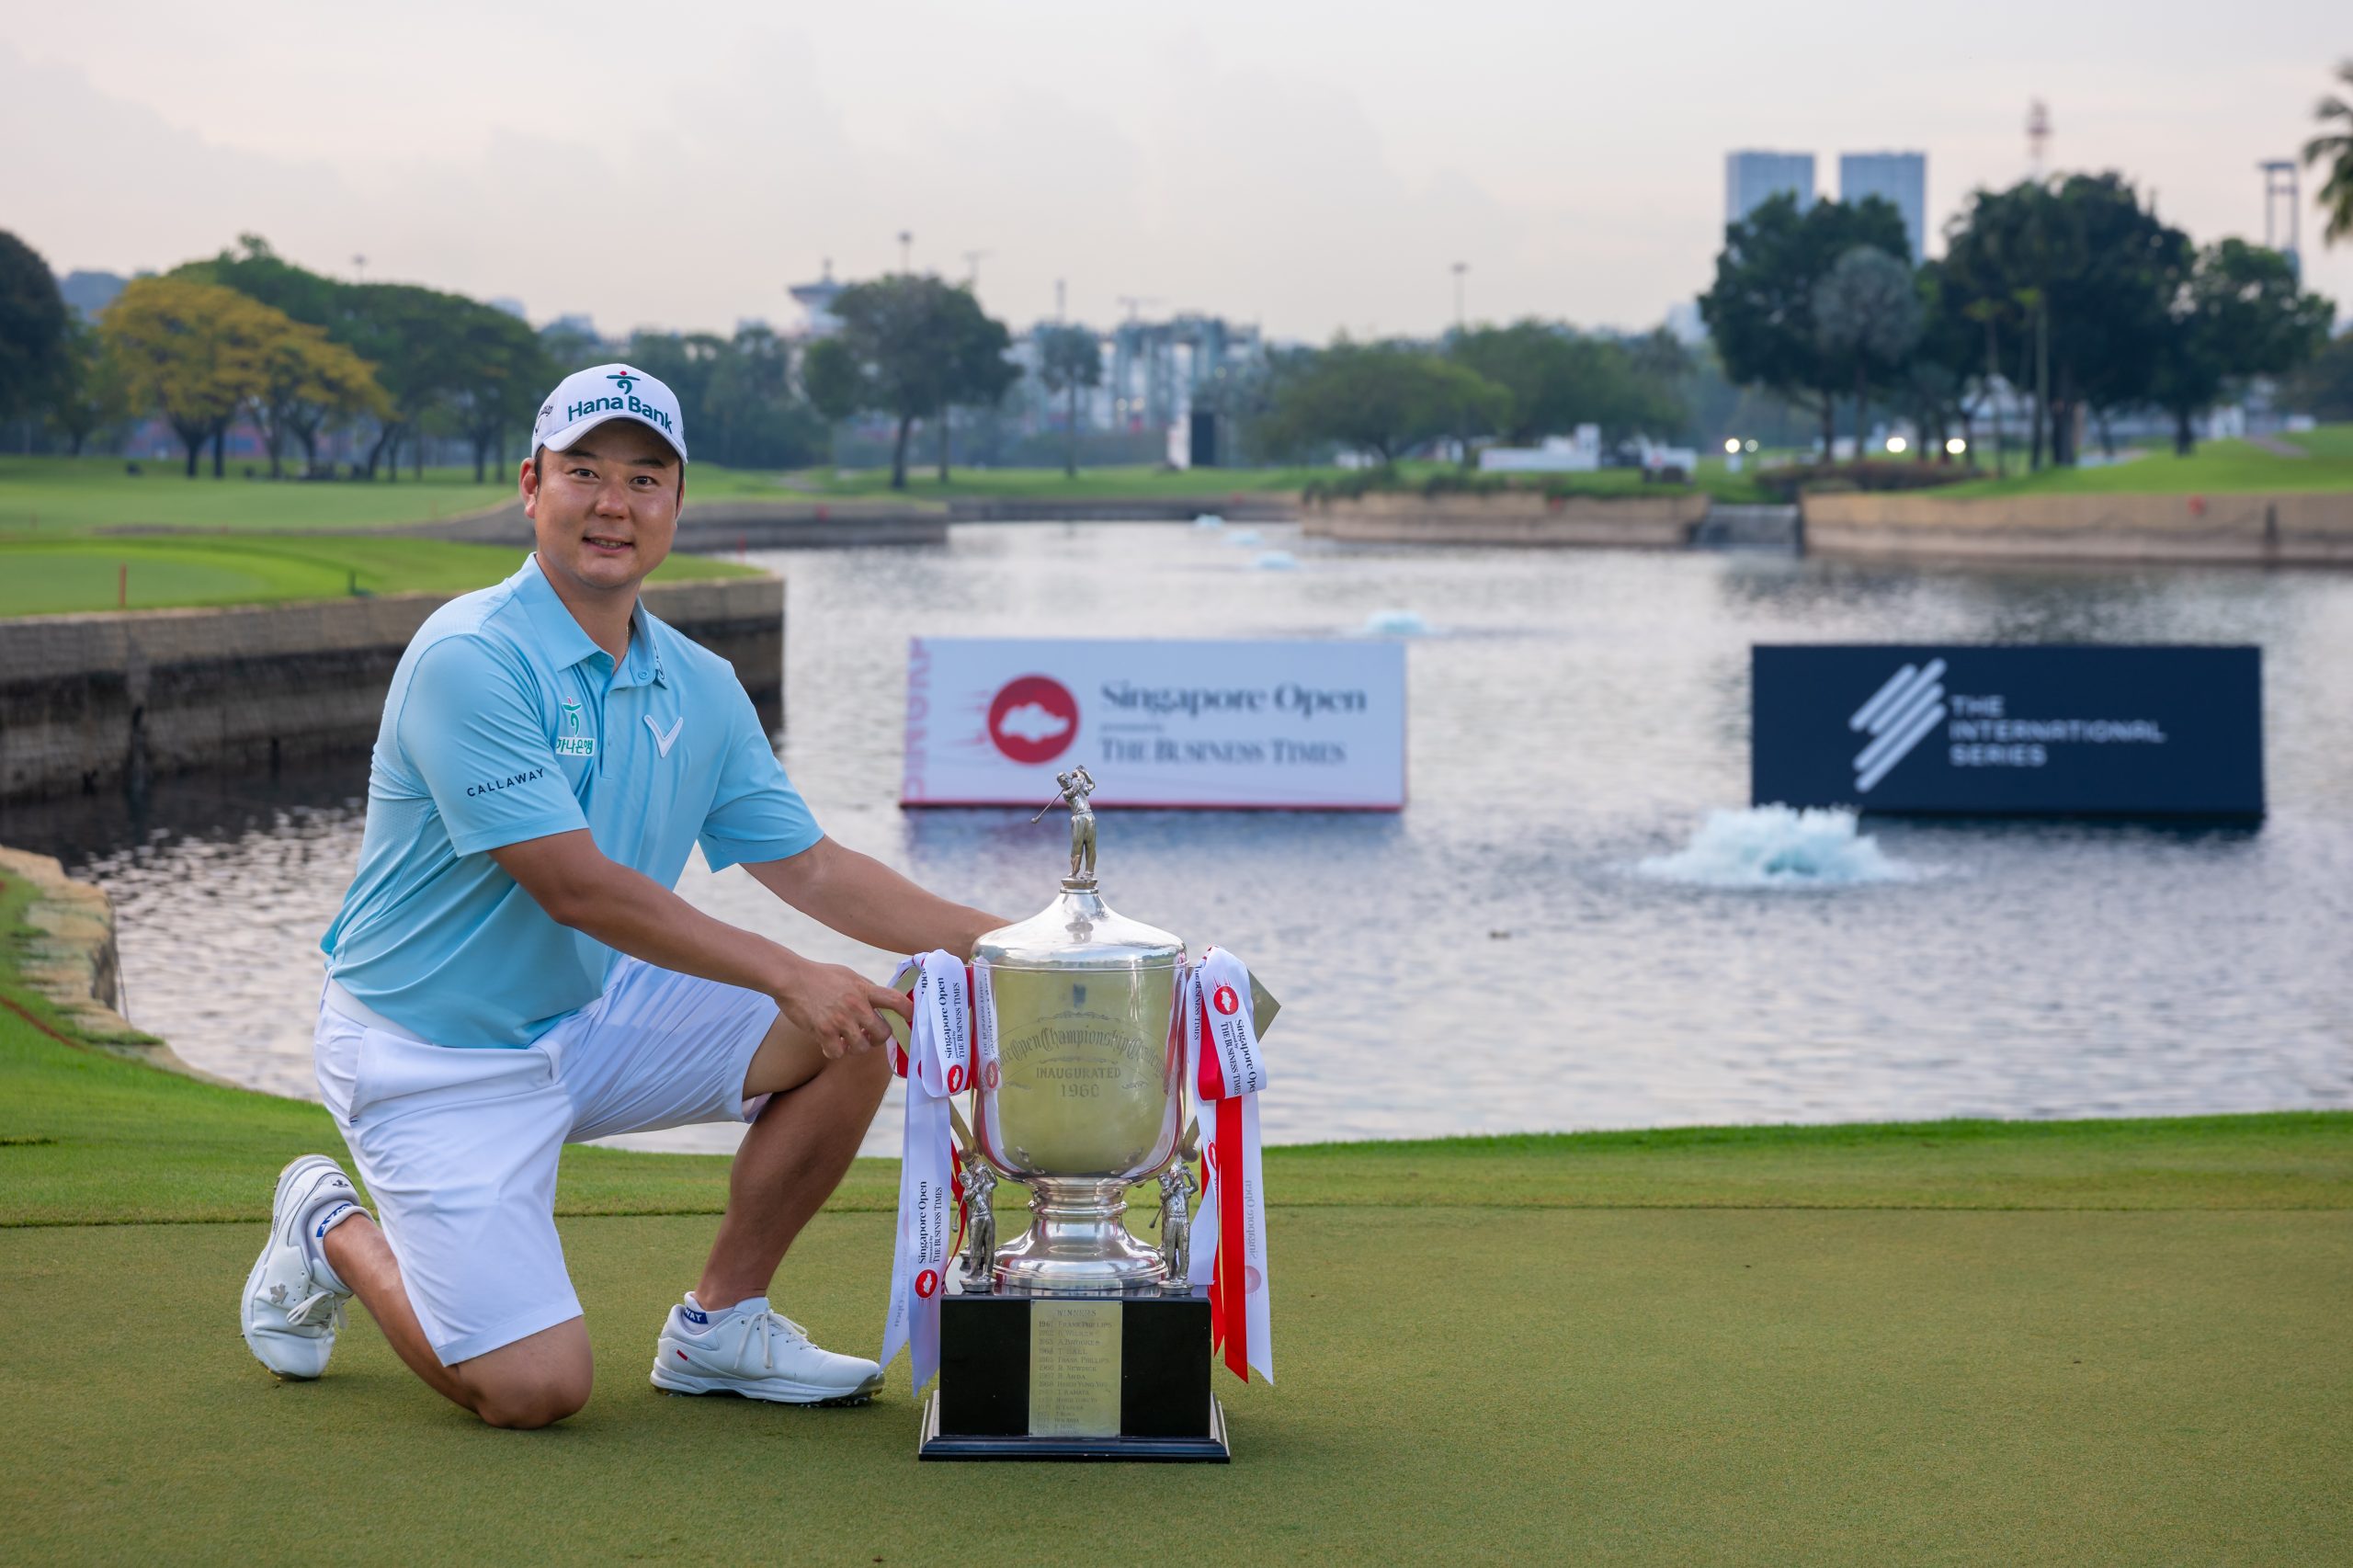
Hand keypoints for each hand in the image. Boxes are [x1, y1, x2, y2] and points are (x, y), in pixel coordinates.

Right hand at [777, 958, 911, 1059]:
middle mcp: (856, 1005)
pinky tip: (829, 1044)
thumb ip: (866, 989)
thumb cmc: (819, 975)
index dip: (908, 1012)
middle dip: (878, 1038)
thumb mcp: (848, 975)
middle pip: (883, 1033)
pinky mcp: (823, 1031)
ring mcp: (840, 1020)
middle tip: (868, 1035)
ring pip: (862, 1047)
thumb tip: (883, 1002)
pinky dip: (834, 1051)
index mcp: (864, 989)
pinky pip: (838, 1053)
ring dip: (856, 1047)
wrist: (791, 978)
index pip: (896, 1000)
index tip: (910, 1018)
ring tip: (846, 1040)